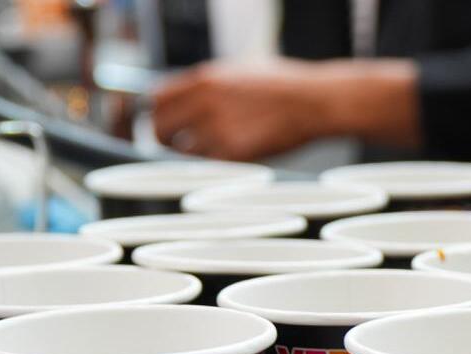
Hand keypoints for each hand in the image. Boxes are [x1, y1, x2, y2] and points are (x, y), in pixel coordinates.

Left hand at [151, 58, 419, 159]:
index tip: (164, 122)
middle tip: (177, 144)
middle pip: (160, 127)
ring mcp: (218, 130)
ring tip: (211, 151)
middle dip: (165, 138)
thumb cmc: (284, 85)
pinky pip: (208, 166)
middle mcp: (205, 103)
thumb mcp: (239, 70)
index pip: (157, 97)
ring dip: (191, 155)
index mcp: (205, 79)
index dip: (157, 113)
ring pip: (183, 151)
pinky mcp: (234, 154)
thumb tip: (188, 96)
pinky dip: (213, 165)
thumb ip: (210, 84)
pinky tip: (229, 158)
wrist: (313, 101)